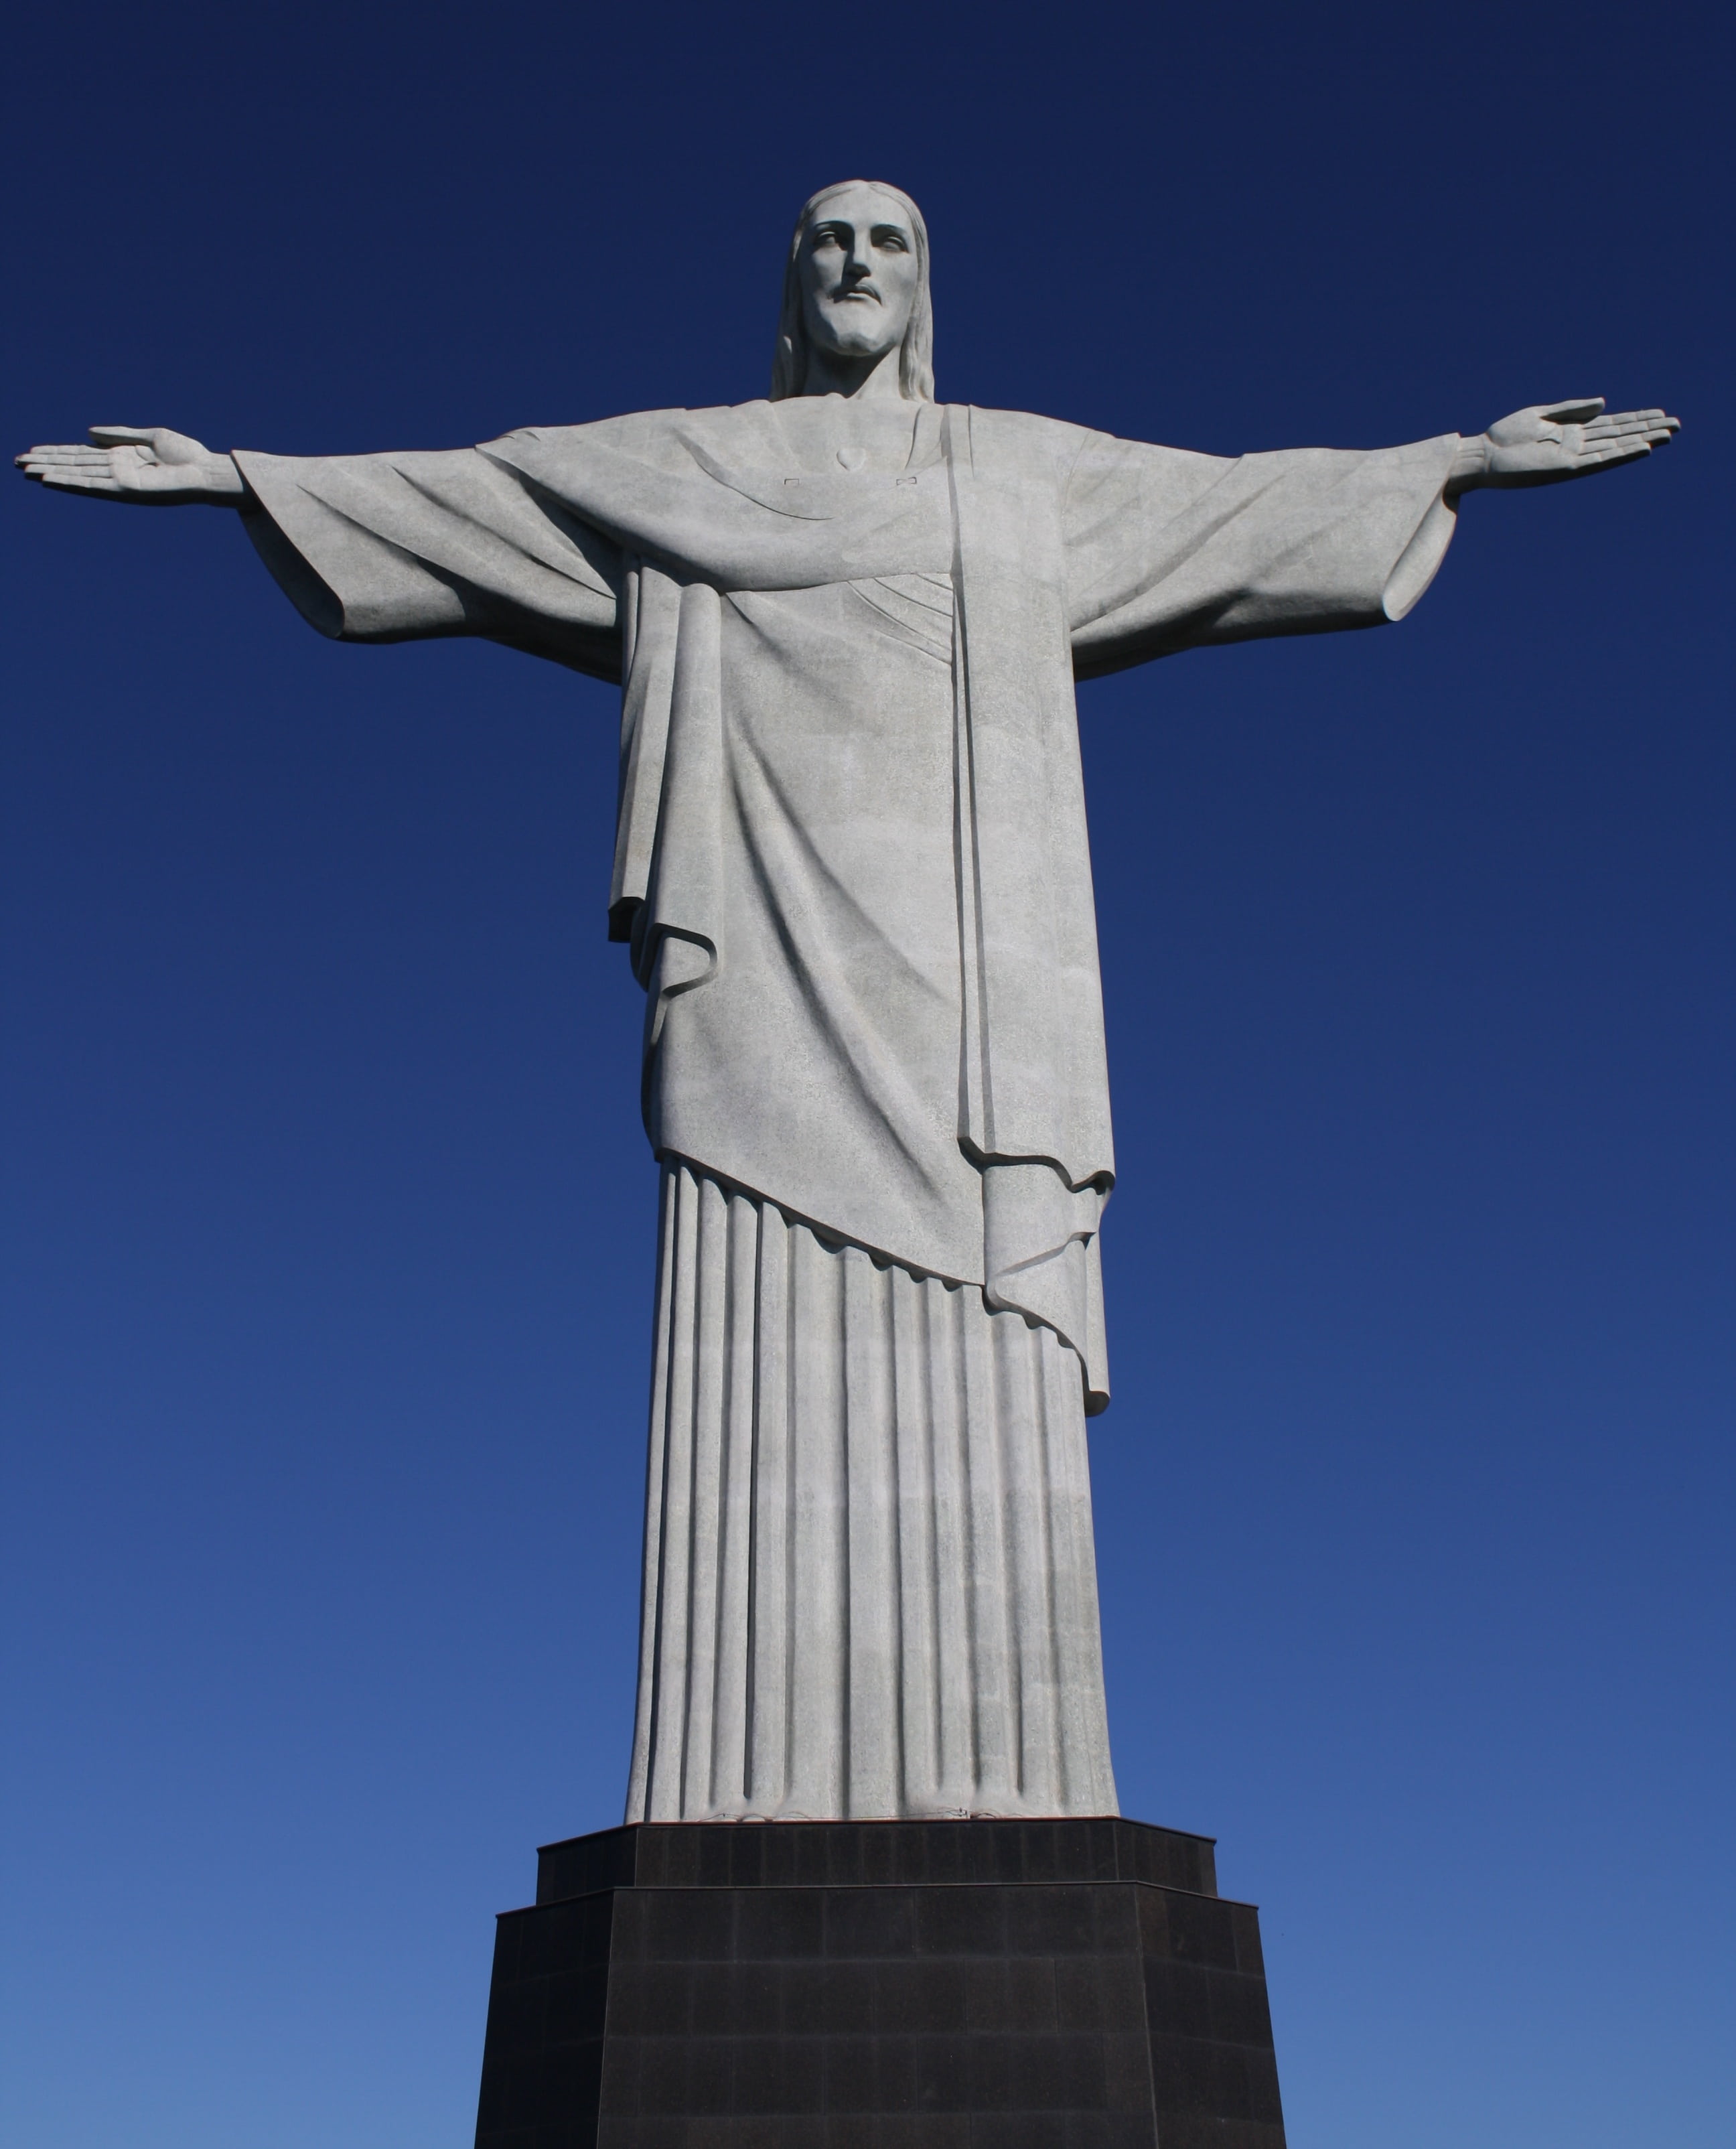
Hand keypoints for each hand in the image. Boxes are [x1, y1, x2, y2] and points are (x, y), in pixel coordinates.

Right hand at [14, 425, 246, 504]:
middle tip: (17, 462)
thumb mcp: (150, 437)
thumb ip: (119, 434)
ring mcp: (120, 481)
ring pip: (77, 476)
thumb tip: (88, 433)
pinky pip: (93, 486)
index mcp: (121, 457)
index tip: (33, 451)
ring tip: (25, 470)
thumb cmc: (186, 455)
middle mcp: (117, 471)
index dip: (57, 452)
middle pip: (74, 465)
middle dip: (46, 463)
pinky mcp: (126, 490)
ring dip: (51, 472)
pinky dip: (71, 483)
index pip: (81, 455)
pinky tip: (50, 480)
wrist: (206, 471)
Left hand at [1451, 400, 1678, 492]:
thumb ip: (1573, 409)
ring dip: (1641, 441)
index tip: (1660, 413)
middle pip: (1620, 435)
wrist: (1482, 455)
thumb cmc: (1505, 436)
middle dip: (1647, 429)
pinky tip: (1640, 448)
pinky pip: (1599, 461)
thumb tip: (1605, 403)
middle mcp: (1577, 445)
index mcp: (1571, 432)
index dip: (1637, 419)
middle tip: (1676, 425)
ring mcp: (1573, 457)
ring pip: (1615, 448)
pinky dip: (1620, 455)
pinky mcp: (1564, 468)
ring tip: (1667, 435)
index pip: (1611, 424)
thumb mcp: (1541, 414)